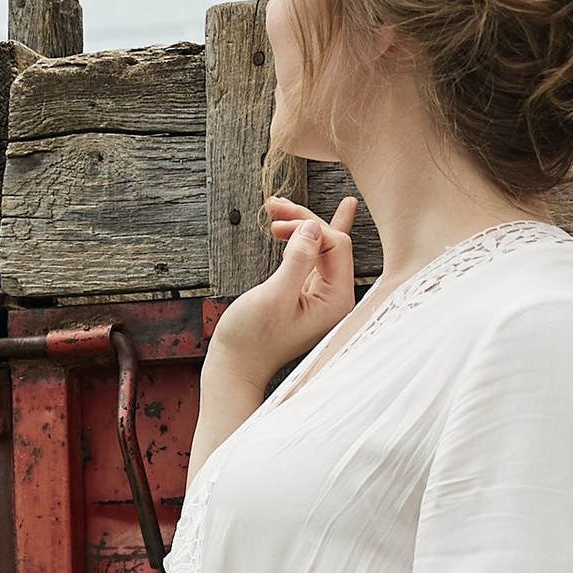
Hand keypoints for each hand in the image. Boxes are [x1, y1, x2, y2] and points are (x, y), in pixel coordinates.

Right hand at [209, 192, 357, 389]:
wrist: (235, 366)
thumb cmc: (251, 339)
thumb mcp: (273, 296)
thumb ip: (297, 260)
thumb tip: (312, 227)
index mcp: (337, 300)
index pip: (337, 245)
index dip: (309, 227)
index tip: (276, 223)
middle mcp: (336, 298)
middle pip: (331, 242)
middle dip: (304, 221)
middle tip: (275, 205)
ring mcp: (323, 297)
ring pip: (320, 247)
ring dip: (300, 226)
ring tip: (278, 207)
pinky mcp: (307, 296)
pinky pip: (315, 258)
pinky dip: (305, 239)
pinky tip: (326, 218)